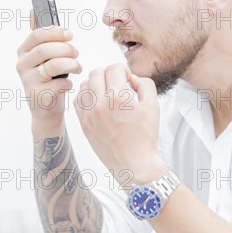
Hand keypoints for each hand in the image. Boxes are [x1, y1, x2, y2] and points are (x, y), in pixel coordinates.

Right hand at [16, 11, 81, 134]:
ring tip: (77, 67)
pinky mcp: (38, 96)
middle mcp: (22, 65)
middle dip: (67, 49)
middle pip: (47, 49)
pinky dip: (69, 82)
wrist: (46, 111)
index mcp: (23, 51)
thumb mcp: (43, 56)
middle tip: (76, 53)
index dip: (56, 32)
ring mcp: (28, 81)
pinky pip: (60, 83)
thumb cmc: (48, 79)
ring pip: (54, 65)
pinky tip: (69, 83)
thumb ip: (40, 35)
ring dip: (72, 64)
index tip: (69, 35)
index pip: (37, 35)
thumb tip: (33, 11)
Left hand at [73, 64, 167, 184]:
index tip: (127, 79)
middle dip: (108, 72)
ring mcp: (89, 114)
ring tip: (107, 91)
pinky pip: (78, 101)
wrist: (134, 164)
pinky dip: (86, 96)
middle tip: (117, 81)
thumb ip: (144, 84)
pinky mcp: (83, 124)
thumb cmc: (144, 137)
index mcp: (118, 98)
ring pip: (84, 85)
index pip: (114, 68)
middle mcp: (100, 104)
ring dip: (96, 82)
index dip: (123, 70)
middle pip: (96, 72)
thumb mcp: (153, 105)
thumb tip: (131, 78)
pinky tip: (97, 101)